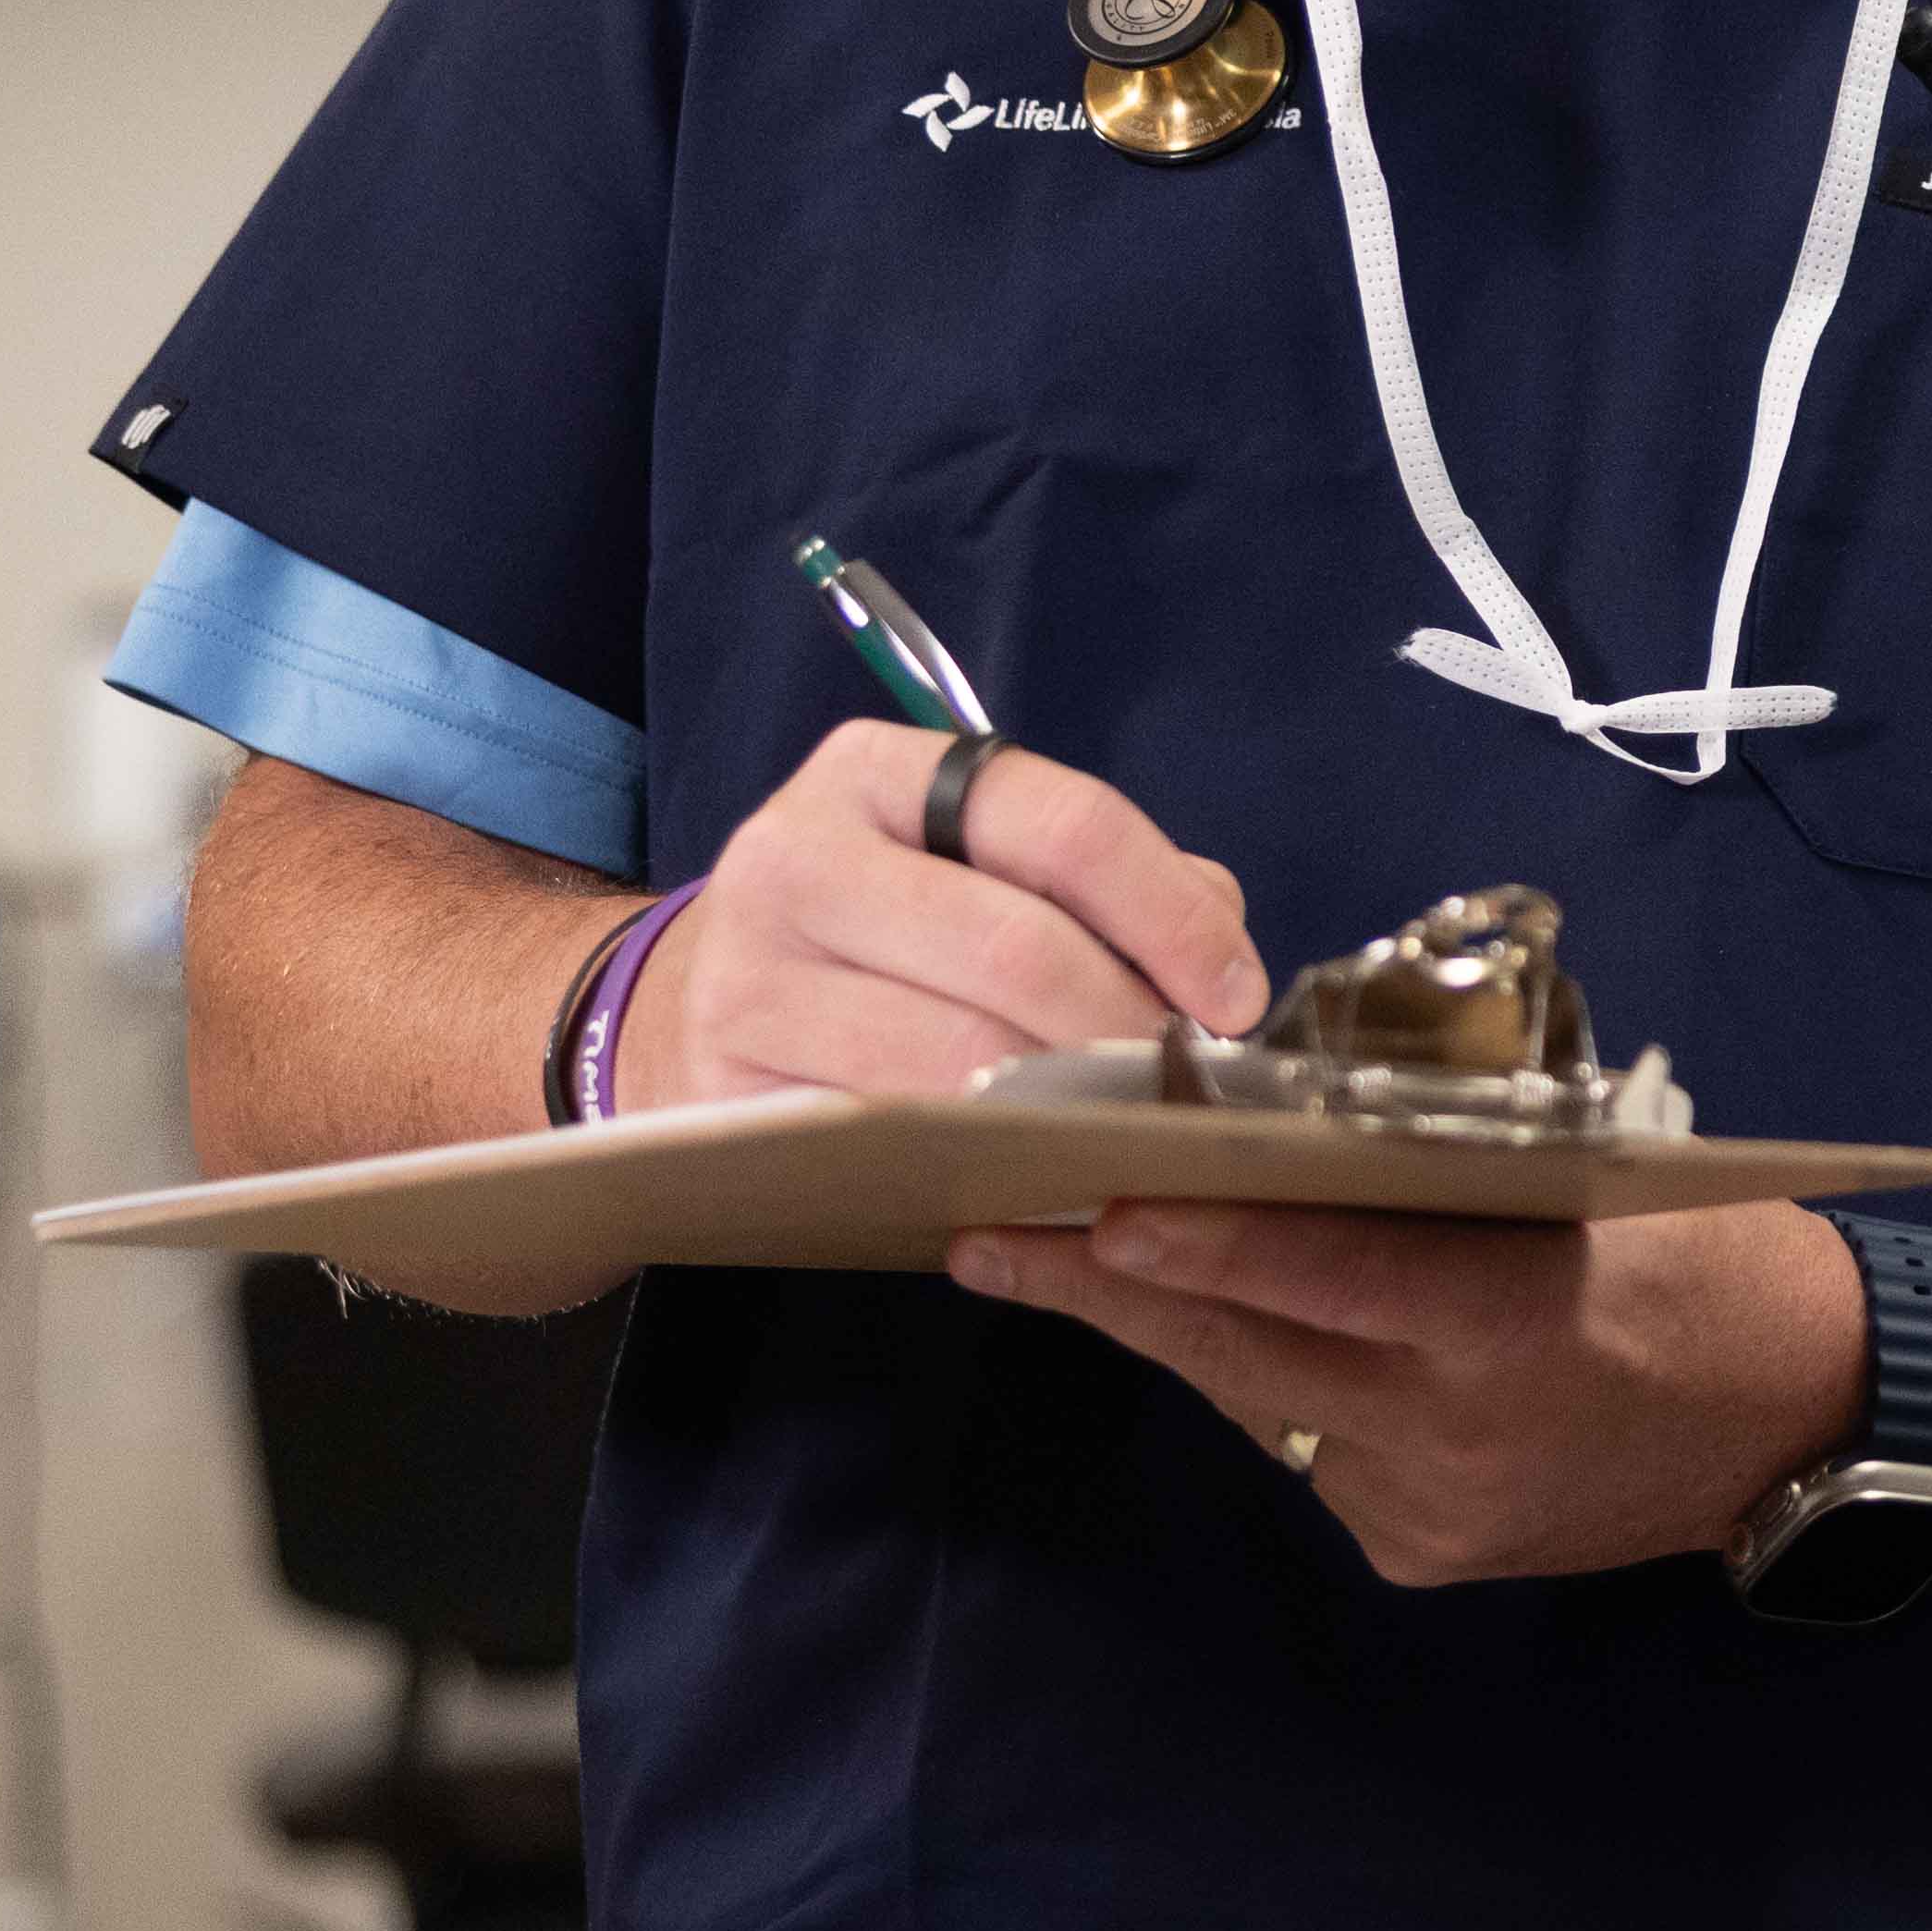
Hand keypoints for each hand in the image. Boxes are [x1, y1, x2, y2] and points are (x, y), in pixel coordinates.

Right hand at [638, 721, 1265, 1109]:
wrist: (696, 1004)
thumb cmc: (886, 930)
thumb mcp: (980, 865)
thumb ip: (1112, 887)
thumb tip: (1221, 952)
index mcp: (878, 773)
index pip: (1062, 824)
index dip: (1169, 915)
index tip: (1235, 997)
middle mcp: (797, 855)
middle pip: (1014, 947)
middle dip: (1124, 1024)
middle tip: (1179, 1078)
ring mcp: (749, 973)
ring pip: (955, 1054)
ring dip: (1065, 1100)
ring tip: (1121, 1119)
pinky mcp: (730, 1085)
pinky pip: (891, 1130)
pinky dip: (982, 1151)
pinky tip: (1033, 1157)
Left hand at [949, 1196, 1874, 1586]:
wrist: (1816, 1419)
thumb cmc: (1718, 1260)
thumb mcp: (1597, 1189)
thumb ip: (1443, 1180)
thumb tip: (1284, 1134)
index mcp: (1510, 1325)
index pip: (1321, 1276)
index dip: (1195, 1243)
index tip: (1083, 1209)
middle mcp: (1454, 1436)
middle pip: (1245, 1351)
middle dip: (1109, 1292)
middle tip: (986, 1238)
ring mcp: (1430, 1510)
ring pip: (1259, 1402)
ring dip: (1169, 1330)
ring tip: (1053, 1264)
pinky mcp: (1422, 1551)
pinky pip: (1309, 1449)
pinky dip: (1267, 1381)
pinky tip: (1220, 1329)